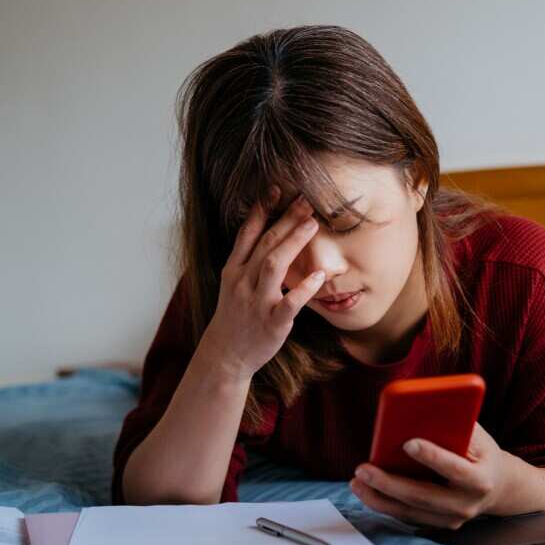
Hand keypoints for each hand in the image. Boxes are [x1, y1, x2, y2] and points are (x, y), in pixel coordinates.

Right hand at [198, 187, 324, 379]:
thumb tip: (269, 233)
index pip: (247, 234)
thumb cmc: (235, 317)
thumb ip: (248, 260)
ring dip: (294, 242)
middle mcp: (243, 282)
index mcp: (233, 270)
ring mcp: (257, 302)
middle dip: (285, 219)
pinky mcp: (272, 322)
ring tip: (313, 224)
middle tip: (306, 199)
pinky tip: (319, 276)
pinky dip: (304, 288)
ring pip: (273, 265)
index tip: (275, 188)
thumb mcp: (233, 284)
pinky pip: (289, 303)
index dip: (260, 210)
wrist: (225, 355)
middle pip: (265, 243)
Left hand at [349, 423, 516, 529]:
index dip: (433, 457)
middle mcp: (466, 504)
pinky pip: (407, 516)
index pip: (455, 469)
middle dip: (389, 483)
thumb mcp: (476, 436)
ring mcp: (452, 519)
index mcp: (480, 479)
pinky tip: (366, 490)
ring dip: (378, 498)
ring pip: (409, 511)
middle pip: (423, 496)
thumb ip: (454, 426)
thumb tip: (420, 412)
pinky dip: (384, 504)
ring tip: (357, 481)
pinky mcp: (438, 525)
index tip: (408, 443)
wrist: (497, 487)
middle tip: (363, 468)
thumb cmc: (480, 453)